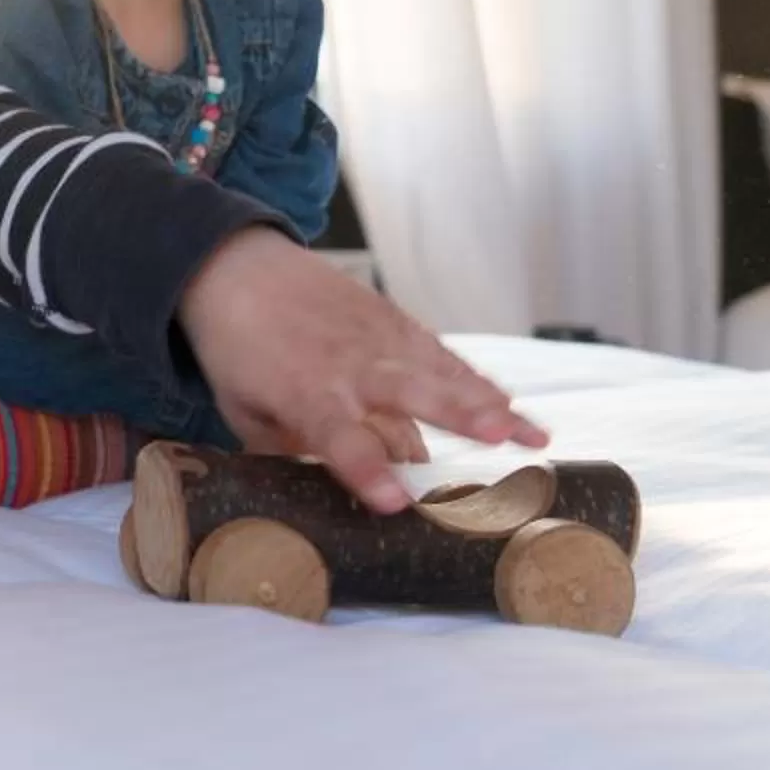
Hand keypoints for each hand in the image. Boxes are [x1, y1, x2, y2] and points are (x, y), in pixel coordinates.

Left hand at [178, 230, 544, 513]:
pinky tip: (513, 405)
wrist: (241, 268)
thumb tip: (314, 497)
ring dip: (488, 403)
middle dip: (455, 417)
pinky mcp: (396, 324)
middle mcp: (350, 367)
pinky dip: (477, 381)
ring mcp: (379, 341)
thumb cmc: (238, 347)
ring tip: (532, 434)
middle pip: (408, 394)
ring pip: (440, 374)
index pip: (340, 439)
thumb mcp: (242, 409)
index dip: (367, 471)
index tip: (395, 502)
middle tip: (499, 439)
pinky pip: (442, 356)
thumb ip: (282, 454)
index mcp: (305, 394)